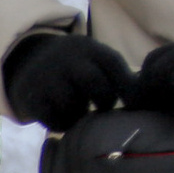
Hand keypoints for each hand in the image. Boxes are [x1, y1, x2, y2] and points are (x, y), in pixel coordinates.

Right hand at [2, 32, 136, 130]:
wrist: (30, 59)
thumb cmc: (78, 65)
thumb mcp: (97, 60)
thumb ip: (121, 75)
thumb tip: (143, 99)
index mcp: (89, 48)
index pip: (114, 63)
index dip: (127, 86)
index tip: (133, 102)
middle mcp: (66, 59)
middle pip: (93, 82)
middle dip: (104, 99)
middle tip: (104, 108)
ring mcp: (46, 77)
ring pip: (71, 104)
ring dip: (81, 114)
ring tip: (82, 111)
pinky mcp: (31, 96)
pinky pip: (53, 118)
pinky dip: (63, 124)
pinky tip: (66, 118)